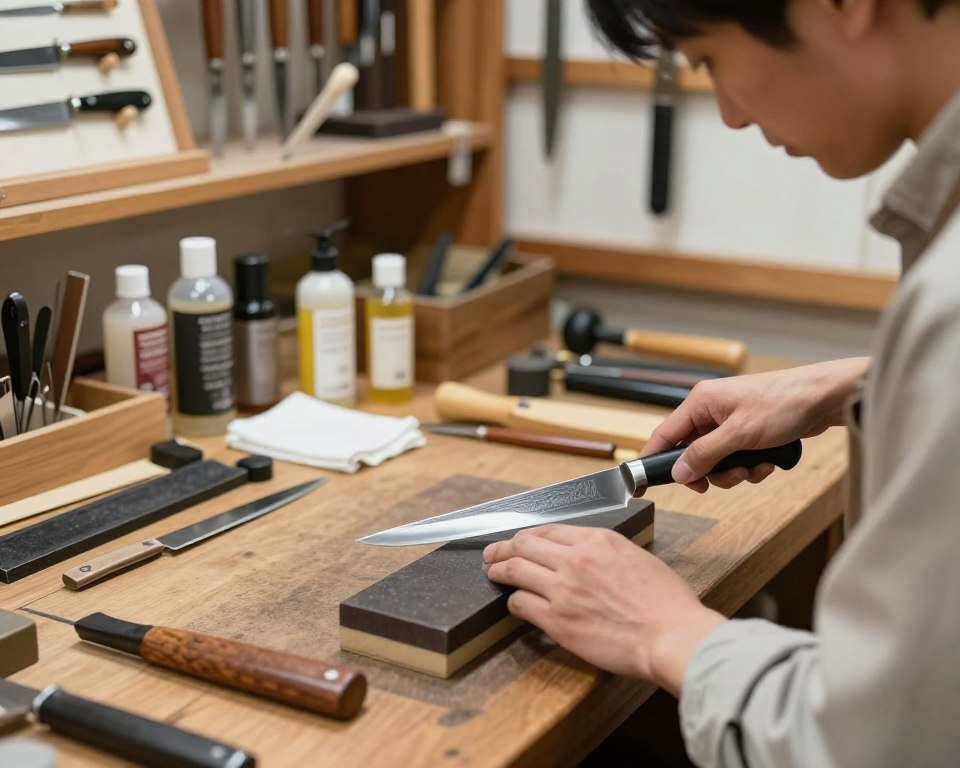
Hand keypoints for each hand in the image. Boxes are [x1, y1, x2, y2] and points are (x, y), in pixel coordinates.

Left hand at [483, 525, 724, 694]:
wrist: (672, 635)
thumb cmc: (666, 603)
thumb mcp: (637, 558)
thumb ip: (607, 553)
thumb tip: (589, 558)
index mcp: (598, 540)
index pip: (549, 530)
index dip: (528, 535)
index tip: (519, 540)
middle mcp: (576, 559)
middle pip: (524, 544)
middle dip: (502, 548)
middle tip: (492, 553)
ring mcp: (563, 588)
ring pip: (514, 570)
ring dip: (499, 571)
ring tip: (492, 574)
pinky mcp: (557, 619)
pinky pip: (521, 604)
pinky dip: (513, 602)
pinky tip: (514, 604)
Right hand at [644, 357, 868, 492]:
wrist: (824, 398)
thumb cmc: (784, 402)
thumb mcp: (739, 434)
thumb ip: (704, 454)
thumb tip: (679, 472)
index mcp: (700, 402)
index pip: (664, 435)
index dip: (653, 460)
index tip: (644, 484)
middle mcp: (711, 410)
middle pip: (692, 453)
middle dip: (710, 472)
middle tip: (725, 479)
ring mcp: (730, 421)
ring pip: (716, 461)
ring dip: (733, 472)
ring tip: (753, 468)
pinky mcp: (748, 432)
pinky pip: (736, 459)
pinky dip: (750, 466)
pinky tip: (767, 462)